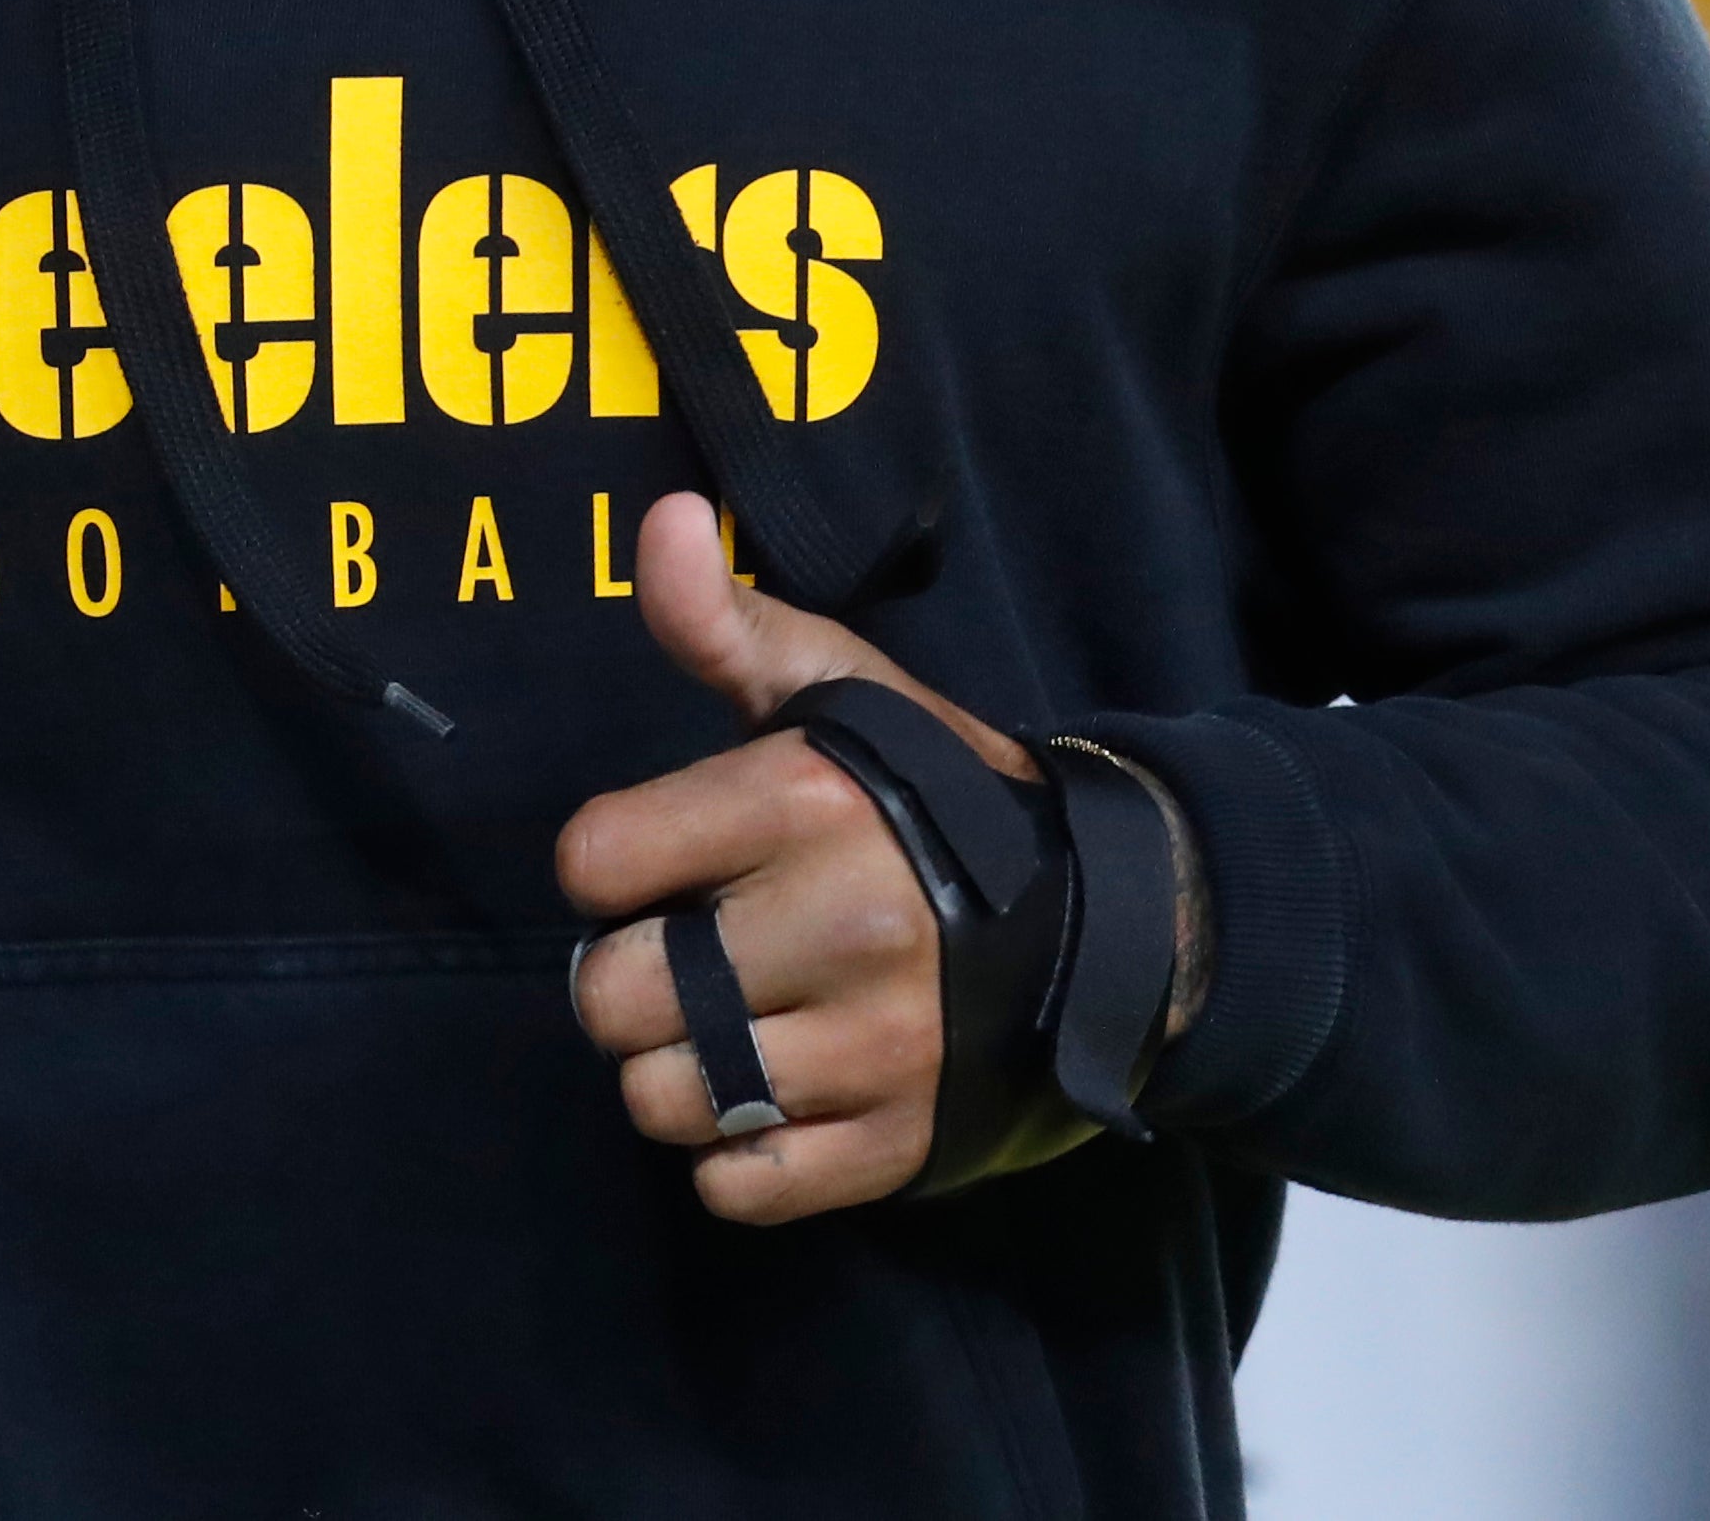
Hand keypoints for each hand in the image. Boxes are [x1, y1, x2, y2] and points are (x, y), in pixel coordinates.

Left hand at [556, 492, 1033, 1222]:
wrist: (1114, 919)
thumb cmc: (942, 796)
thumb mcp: (843, 690)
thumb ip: (728, 621)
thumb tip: (658, 522)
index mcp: (806, 803)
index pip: (595, 861)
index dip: (614, 864)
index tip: (665, 864)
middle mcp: (838, 925)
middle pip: (610, 999)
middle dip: (632, 982)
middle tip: (692, 959)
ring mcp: (872, 1047)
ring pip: (665, 1101)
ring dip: (679, 1074)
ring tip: (734, 1029)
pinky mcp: (897, 1146)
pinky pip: (740, 1187)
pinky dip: (739, 1158)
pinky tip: (779, 1099)